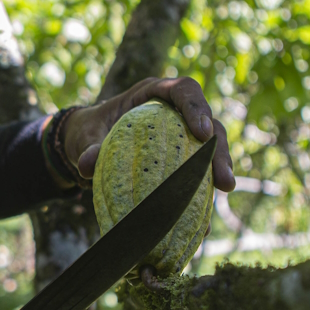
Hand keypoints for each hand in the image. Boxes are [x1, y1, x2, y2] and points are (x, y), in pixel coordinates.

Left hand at [62, 77, 235, 191]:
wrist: (86, 146)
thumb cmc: (89, 131)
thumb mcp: (85, 135)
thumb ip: (88, 146)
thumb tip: (88, 164)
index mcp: (154, 93)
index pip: (184, 90)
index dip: (197, 108)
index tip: (203, 133)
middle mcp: (174, 111)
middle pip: (208, 123)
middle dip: (218, 149)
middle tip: (224, 178)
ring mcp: (182, 135)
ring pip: (210, 148)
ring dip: (219, 169)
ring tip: (225, 190)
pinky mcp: (182, 158)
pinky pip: (198, 173)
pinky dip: (202, 193)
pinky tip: (205, 219)